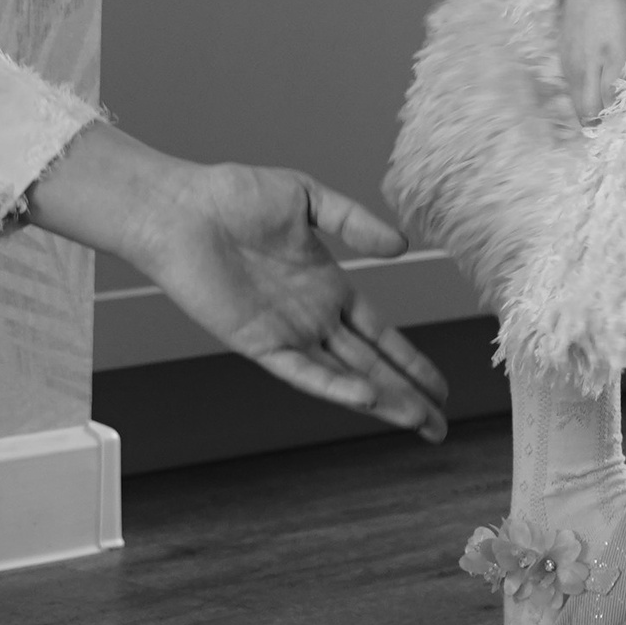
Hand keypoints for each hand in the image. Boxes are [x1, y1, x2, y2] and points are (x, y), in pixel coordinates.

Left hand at [26, 126, 446, 440]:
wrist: (184, 209)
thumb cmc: (236, 196)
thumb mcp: (308, 198)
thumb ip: (354, 222)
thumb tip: (401, 246)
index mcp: (328, 287)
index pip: (380, 334)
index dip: (411, 361)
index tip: (441, 388)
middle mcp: (313, 318)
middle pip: (371, 365)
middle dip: (407, 395)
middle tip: (440, 428)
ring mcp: (288, 334)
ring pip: (346, 376)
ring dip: (381, 399)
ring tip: (416, 422)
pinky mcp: (259, 342)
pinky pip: (303, 371)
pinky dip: (334, 385)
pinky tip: (365, 397)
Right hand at [559, 0, 625, 125]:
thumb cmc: (613, 15)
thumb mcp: (619, 52)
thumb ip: (612, 83)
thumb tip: (606, 112)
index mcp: (584, 73)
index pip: (589, 111)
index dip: (599, 124)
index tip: (611, 134)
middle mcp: (572, 67)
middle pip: (579, 102)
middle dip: (590, 117)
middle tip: (603, 129)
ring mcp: (567, 53)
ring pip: (574, 87)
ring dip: (584, 101)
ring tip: (595, 112)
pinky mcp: (566, 40)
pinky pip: (571, 71)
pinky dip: (580, 83)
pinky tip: (587, 81)